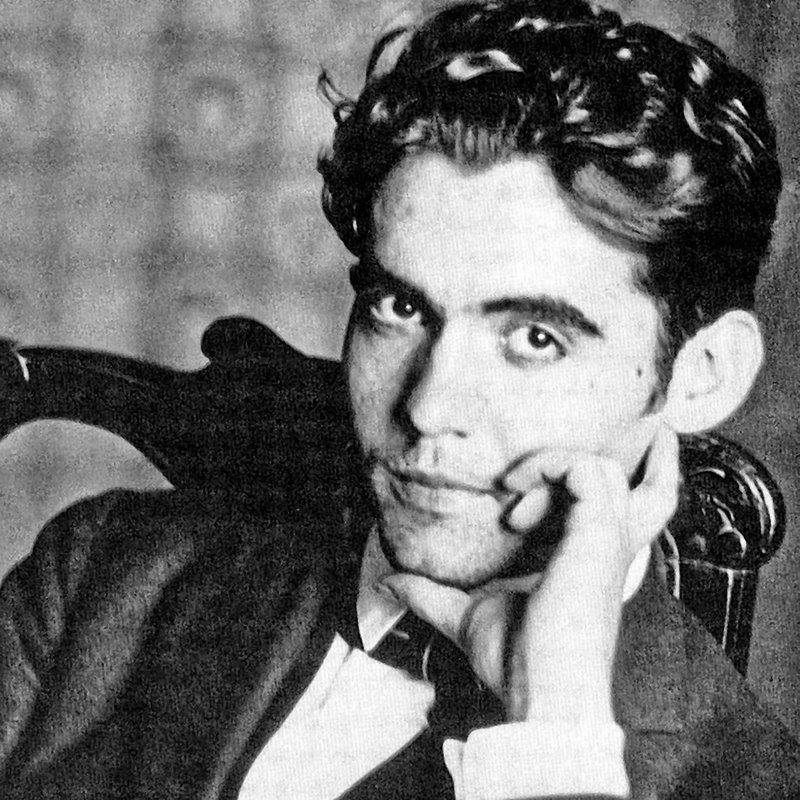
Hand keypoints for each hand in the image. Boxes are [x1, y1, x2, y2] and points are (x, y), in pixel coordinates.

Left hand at [380, 424, 679, 724]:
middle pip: (655, 492)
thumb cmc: (517, 662)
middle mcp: (607, 548)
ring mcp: (606, 539)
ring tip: (513, 487)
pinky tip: (515, 497)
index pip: (621, 515)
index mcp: (590, 562)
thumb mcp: (467, 616)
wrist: (540, 694)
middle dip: (647, 459)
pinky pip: (585, 472)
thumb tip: (389, 584)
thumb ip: (431, 595)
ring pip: (607, 470)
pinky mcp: (598, 534)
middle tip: (634, 436)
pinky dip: (549, 469)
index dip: (581, 488)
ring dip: (554, 463)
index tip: (513, 492)